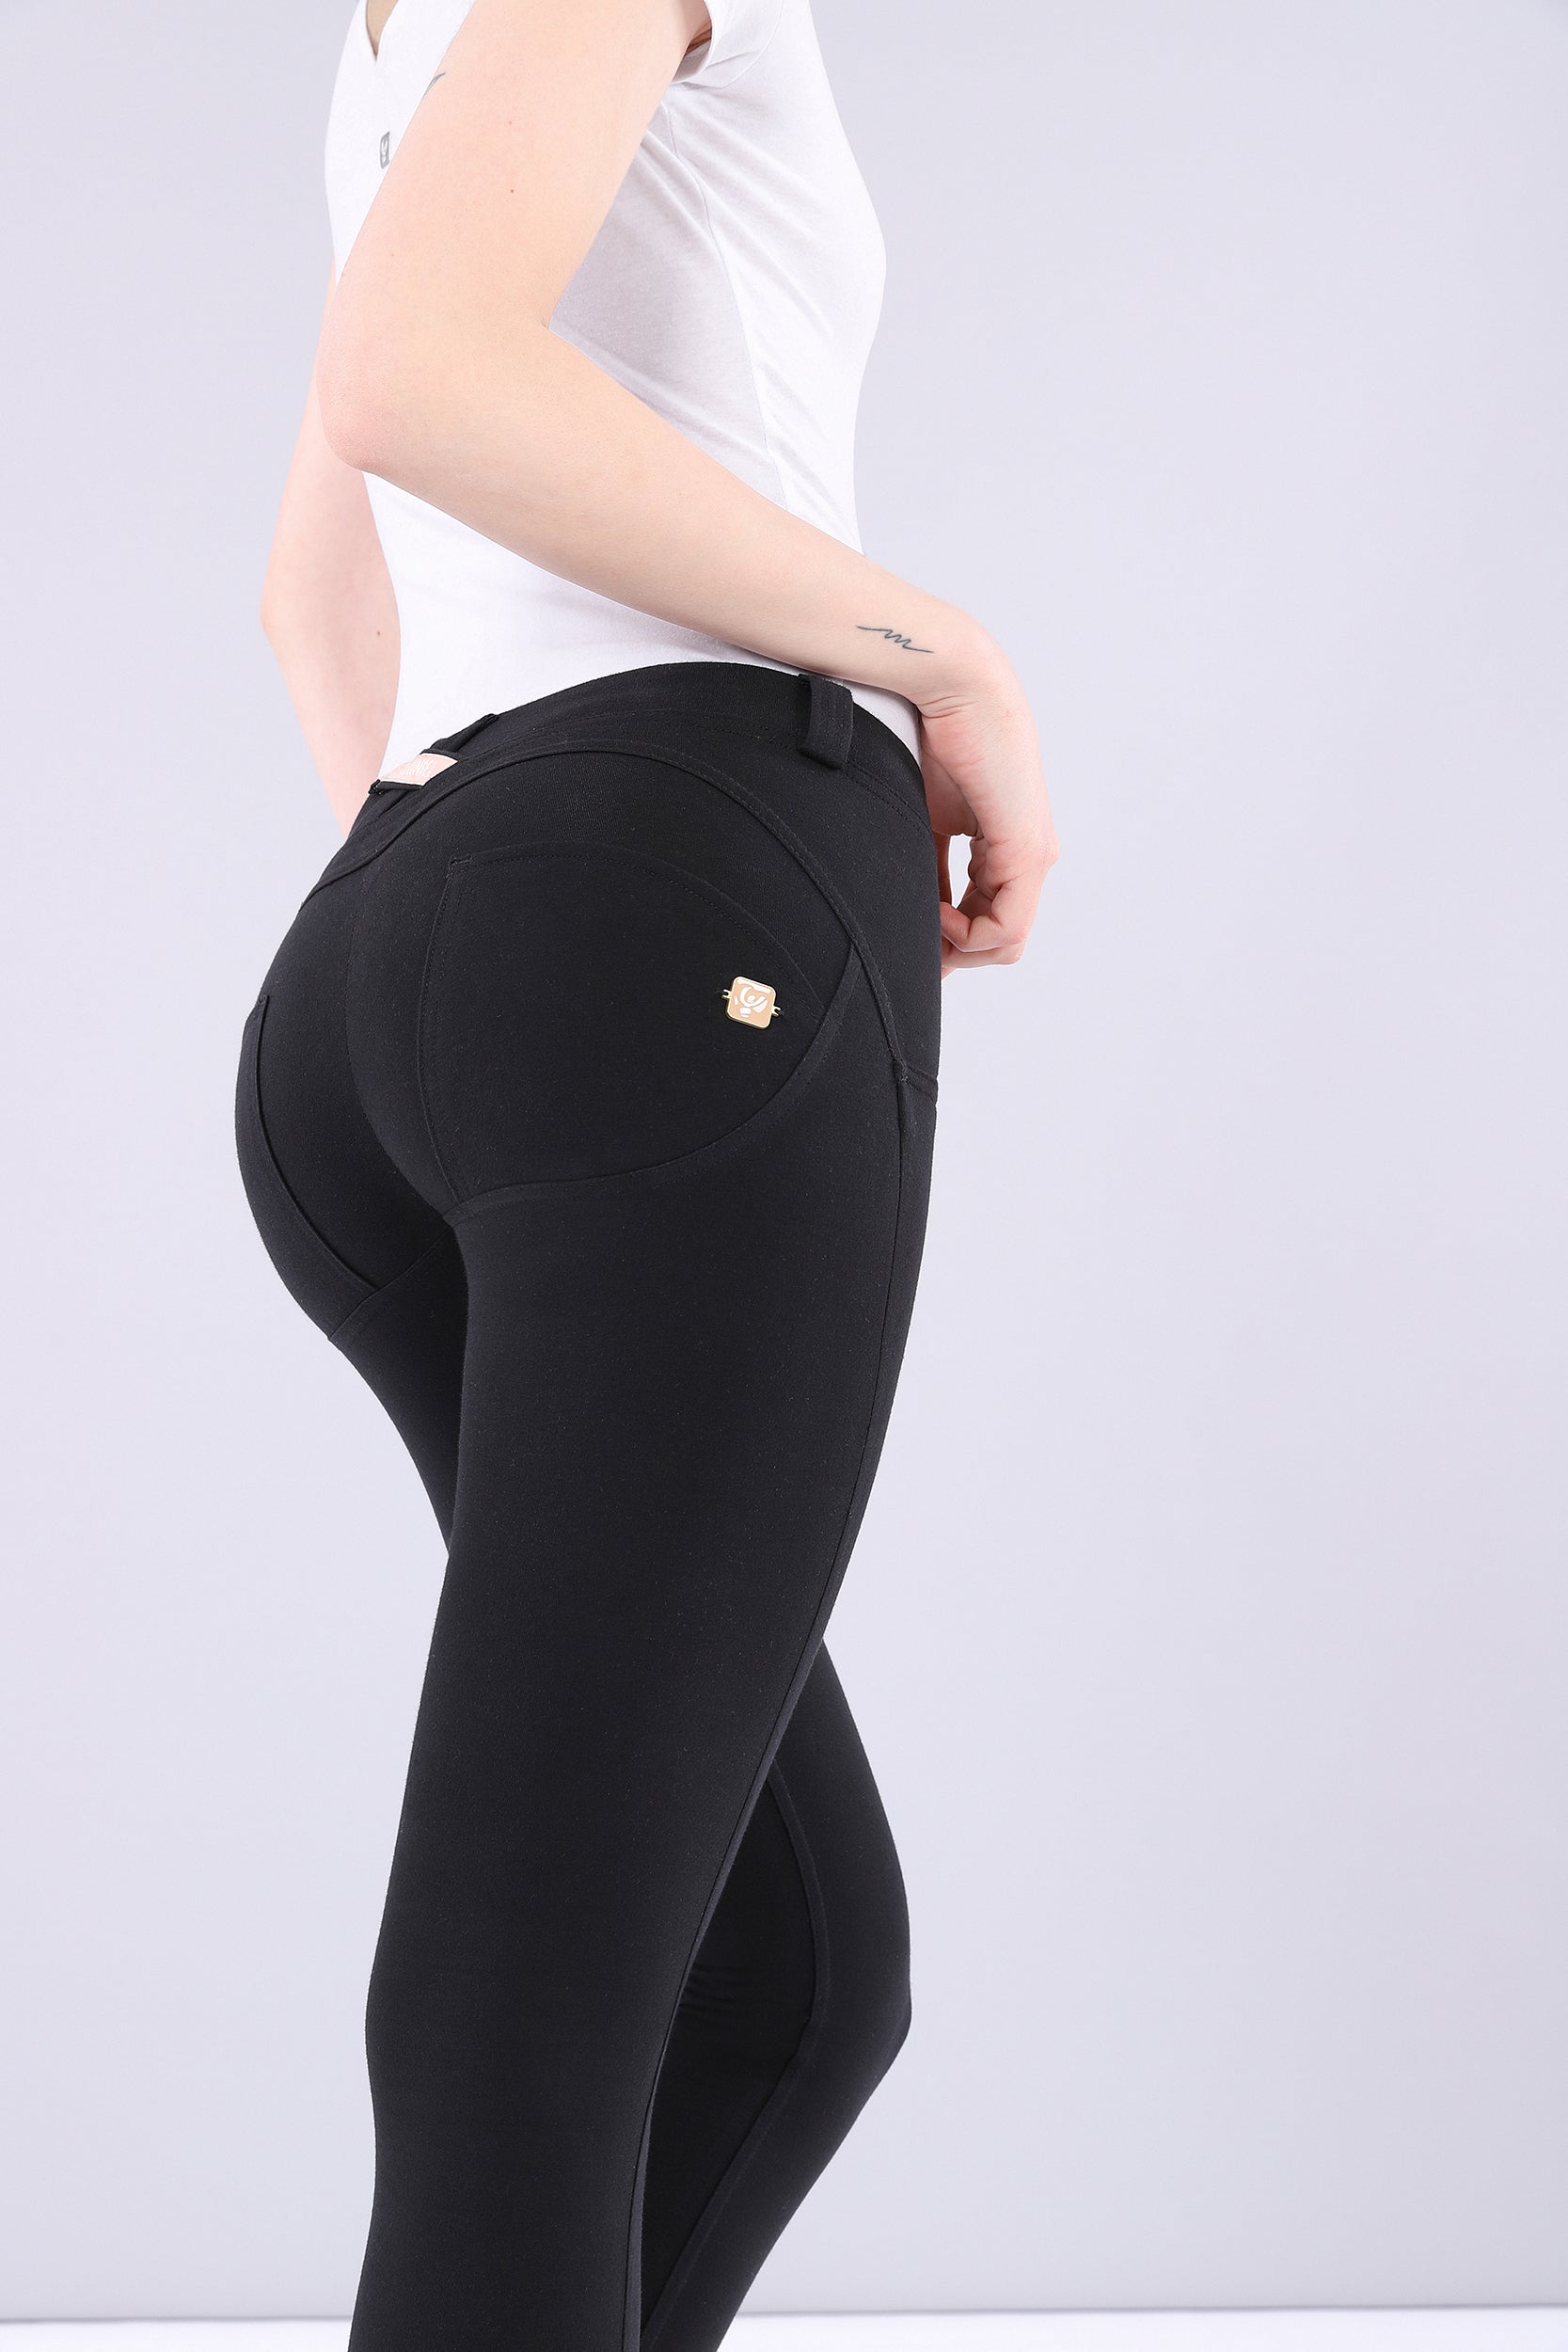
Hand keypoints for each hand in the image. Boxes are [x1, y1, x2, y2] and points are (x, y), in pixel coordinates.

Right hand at [916, 640, 1057, 976]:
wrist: (951, 685)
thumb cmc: (932, 738)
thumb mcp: (924, 822)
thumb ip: (928, 871)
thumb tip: (918, 920)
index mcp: (1006, 849)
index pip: (987, 924)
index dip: (949, 944)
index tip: (911, 933)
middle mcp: (1029, 857)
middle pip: (998, 941)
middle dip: (954, 953)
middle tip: (915, 945)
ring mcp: (1033, 856)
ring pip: (1005, 940)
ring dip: (959, 945)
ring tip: (924, 922)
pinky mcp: (1027, 851)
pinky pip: (1007, 926)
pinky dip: (967, 935)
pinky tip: (936, 913)